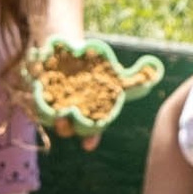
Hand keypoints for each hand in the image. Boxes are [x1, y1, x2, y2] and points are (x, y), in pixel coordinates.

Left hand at [25, 34, 164, 148]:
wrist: (67, 48)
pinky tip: (41, 94)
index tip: (88, 145)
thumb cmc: (93, 64)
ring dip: (51, 117)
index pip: (91, 130)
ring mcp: (54, 104)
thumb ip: (134, 77)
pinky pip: (36, 101)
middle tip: (66, 118)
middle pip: (68, 127)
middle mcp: (72, 112)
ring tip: (54, 110)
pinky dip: (38, 100)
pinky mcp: (38, 93)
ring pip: (51, 118)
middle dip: (67, 127)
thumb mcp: (114, 71)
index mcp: (90, 111)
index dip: (91, 137)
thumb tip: (156, 72)